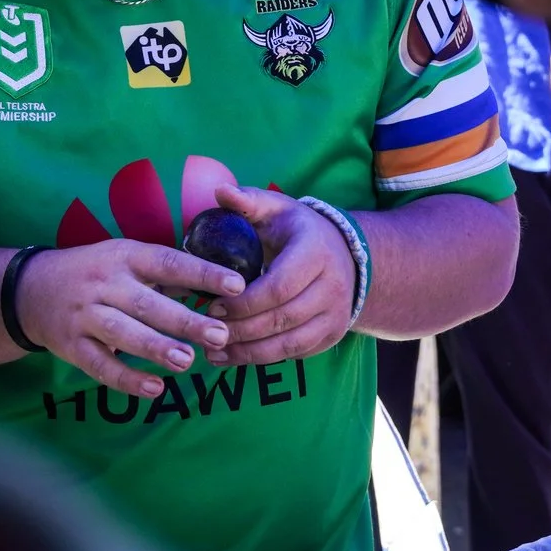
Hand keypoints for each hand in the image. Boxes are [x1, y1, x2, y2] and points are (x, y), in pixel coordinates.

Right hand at [16, 239, 242, 397]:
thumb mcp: (125, 259)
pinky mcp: (71, 346)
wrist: (30, 290)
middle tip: (219, 334)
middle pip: (147, 303)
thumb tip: (222, 285)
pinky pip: (100, 365)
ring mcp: (85, 315)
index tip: (237, 284)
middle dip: (184, 320)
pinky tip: (155, 389)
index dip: (202, 273)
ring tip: (187, 361)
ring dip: (155, 348)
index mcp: (124, 256)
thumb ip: (167, 274)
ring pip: (122, 333)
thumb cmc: (95, 273)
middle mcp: (103, 284)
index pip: (168, 262)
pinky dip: (127, 378)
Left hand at [206, 186, 358, 365]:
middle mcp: (333, 286)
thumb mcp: (276, 208)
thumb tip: (220, 191)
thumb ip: (248, 201)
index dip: (244, 302)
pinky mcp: (331, 335)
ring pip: (289, 343)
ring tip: (211, 352)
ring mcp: (336, 314)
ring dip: (247, 351)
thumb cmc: (296, 230)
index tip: (212, 306)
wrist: (344, 255)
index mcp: (316, 252)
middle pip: (282, 318)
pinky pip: (295, 354)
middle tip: (205, 331)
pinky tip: (232, 357)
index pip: (279, 286)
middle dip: (240, 329)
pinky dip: (262, 359)